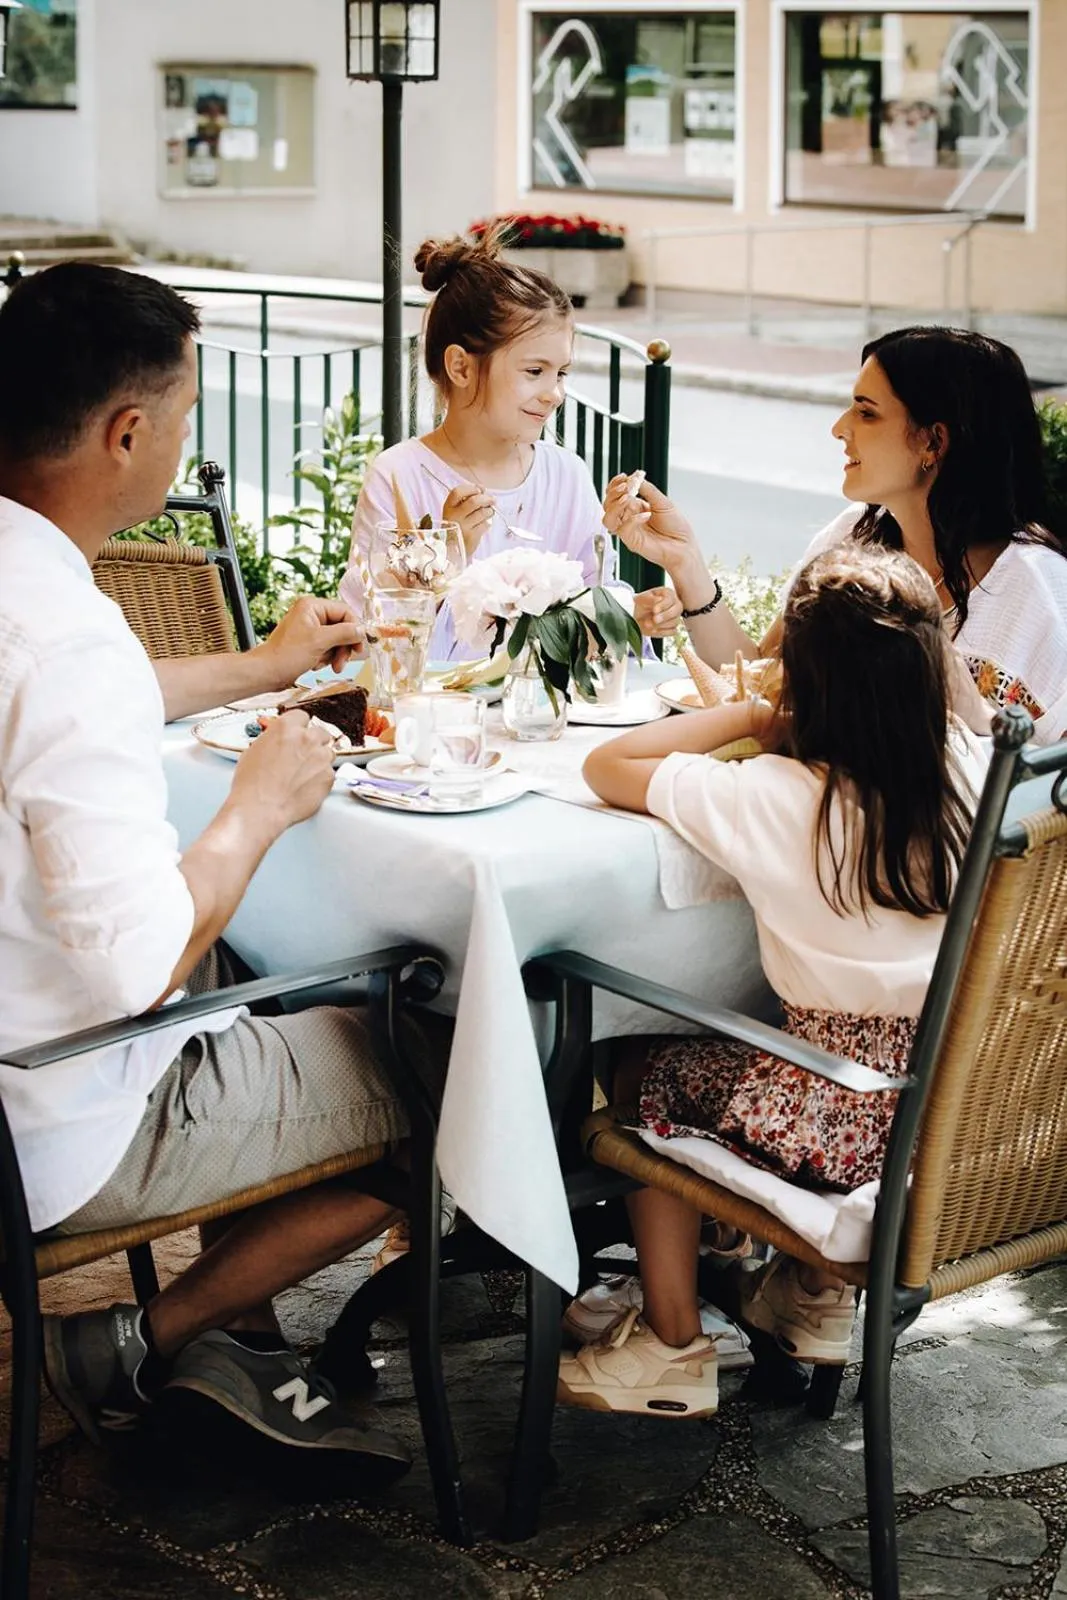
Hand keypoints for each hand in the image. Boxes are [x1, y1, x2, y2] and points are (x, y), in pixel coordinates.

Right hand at [230, 711, 335, 833]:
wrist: (260, 808)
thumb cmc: (252, 783)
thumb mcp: (254, 750)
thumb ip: (273, 740)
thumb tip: (279, 741)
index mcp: (286, 727)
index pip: (302, 717)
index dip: (299, 728)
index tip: (298, 735)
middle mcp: (307, 738)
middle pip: (320, 732)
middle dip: (313, 742)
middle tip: (303, 756)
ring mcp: (321, 757)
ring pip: (328, 752)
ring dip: (319, 760)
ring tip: (303, 774)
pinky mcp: (329, 776)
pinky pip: (329, 773)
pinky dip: (321, 778)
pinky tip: (306, 787)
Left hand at [258, 595, 364, 685]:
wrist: (267, 673)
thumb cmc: (286, 655)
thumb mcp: (319, 642)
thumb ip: (344, 633)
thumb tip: (363, 630)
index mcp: (312, 606)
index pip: (345, 612)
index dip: (355, 629)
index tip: (359, 647)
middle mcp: (311, 614)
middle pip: (342, 627)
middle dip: (343, 647)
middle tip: (342, 662)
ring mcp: (309, 628)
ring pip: (336, 640)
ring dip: (334, 655)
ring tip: (325, 665)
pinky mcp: (308, 642)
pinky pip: (327, 647)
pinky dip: (325, 658)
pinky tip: (315, 664)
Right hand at [443, 482, 495, 559]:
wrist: (451, 549)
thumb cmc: (457, 526)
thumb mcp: (456, 511)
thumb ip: (467, 498)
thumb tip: (483, 488)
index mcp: (448, 507)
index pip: (457, 492)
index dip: (471, 488)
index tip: (479, 490)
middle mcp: (454, 516)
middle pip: (474, 501)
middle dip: (487, 498)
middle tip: (492, 500)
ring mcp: (463, 527)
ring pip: (483, 512)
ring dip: (489, 511)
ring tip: (489, 512)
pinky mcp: (472, 536)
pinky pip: (485, 524)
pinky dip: (488, 522)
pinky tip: (484, 523)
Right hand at [602, 475, 700, 576]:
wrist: (684, 546)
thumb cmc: (676, 527)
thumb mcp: (663, 502)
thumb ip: (648, 489)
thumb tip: (635, 478)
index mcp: (635, 507)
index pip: (616, 494)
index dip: (615, 484)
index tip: (623, 477)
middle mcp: (629, 518)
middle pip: (607, 504)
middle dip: (613, 492)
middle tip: (625, 486)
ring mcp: (629, 530)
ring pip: (608, 518)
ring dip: (615, 505)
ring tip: (628, 497)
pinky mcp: (632, 541)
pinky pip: (623, 529)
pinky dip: (632, 520)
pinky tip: (646, 515)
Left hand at [633, 585, 683, 637]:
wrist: (638, 618)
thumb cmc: (641, 605)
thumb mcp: (641, 599)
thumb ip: (649, 599)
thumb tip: (659, 599)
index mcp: (668, 594)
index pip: (670, 599)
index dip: (663, 605)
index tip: (654, 610)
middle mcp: (675, 604)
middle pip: (677, 610)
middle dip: (665, 616)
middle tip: (654, 619)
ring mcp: (676, 616)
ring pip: (675, 621)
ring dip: (661, 625)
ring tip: (648, 624)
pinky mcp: (673, 628)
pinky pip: (673, 631)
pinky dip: (662, 631)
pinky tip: (653, 629)